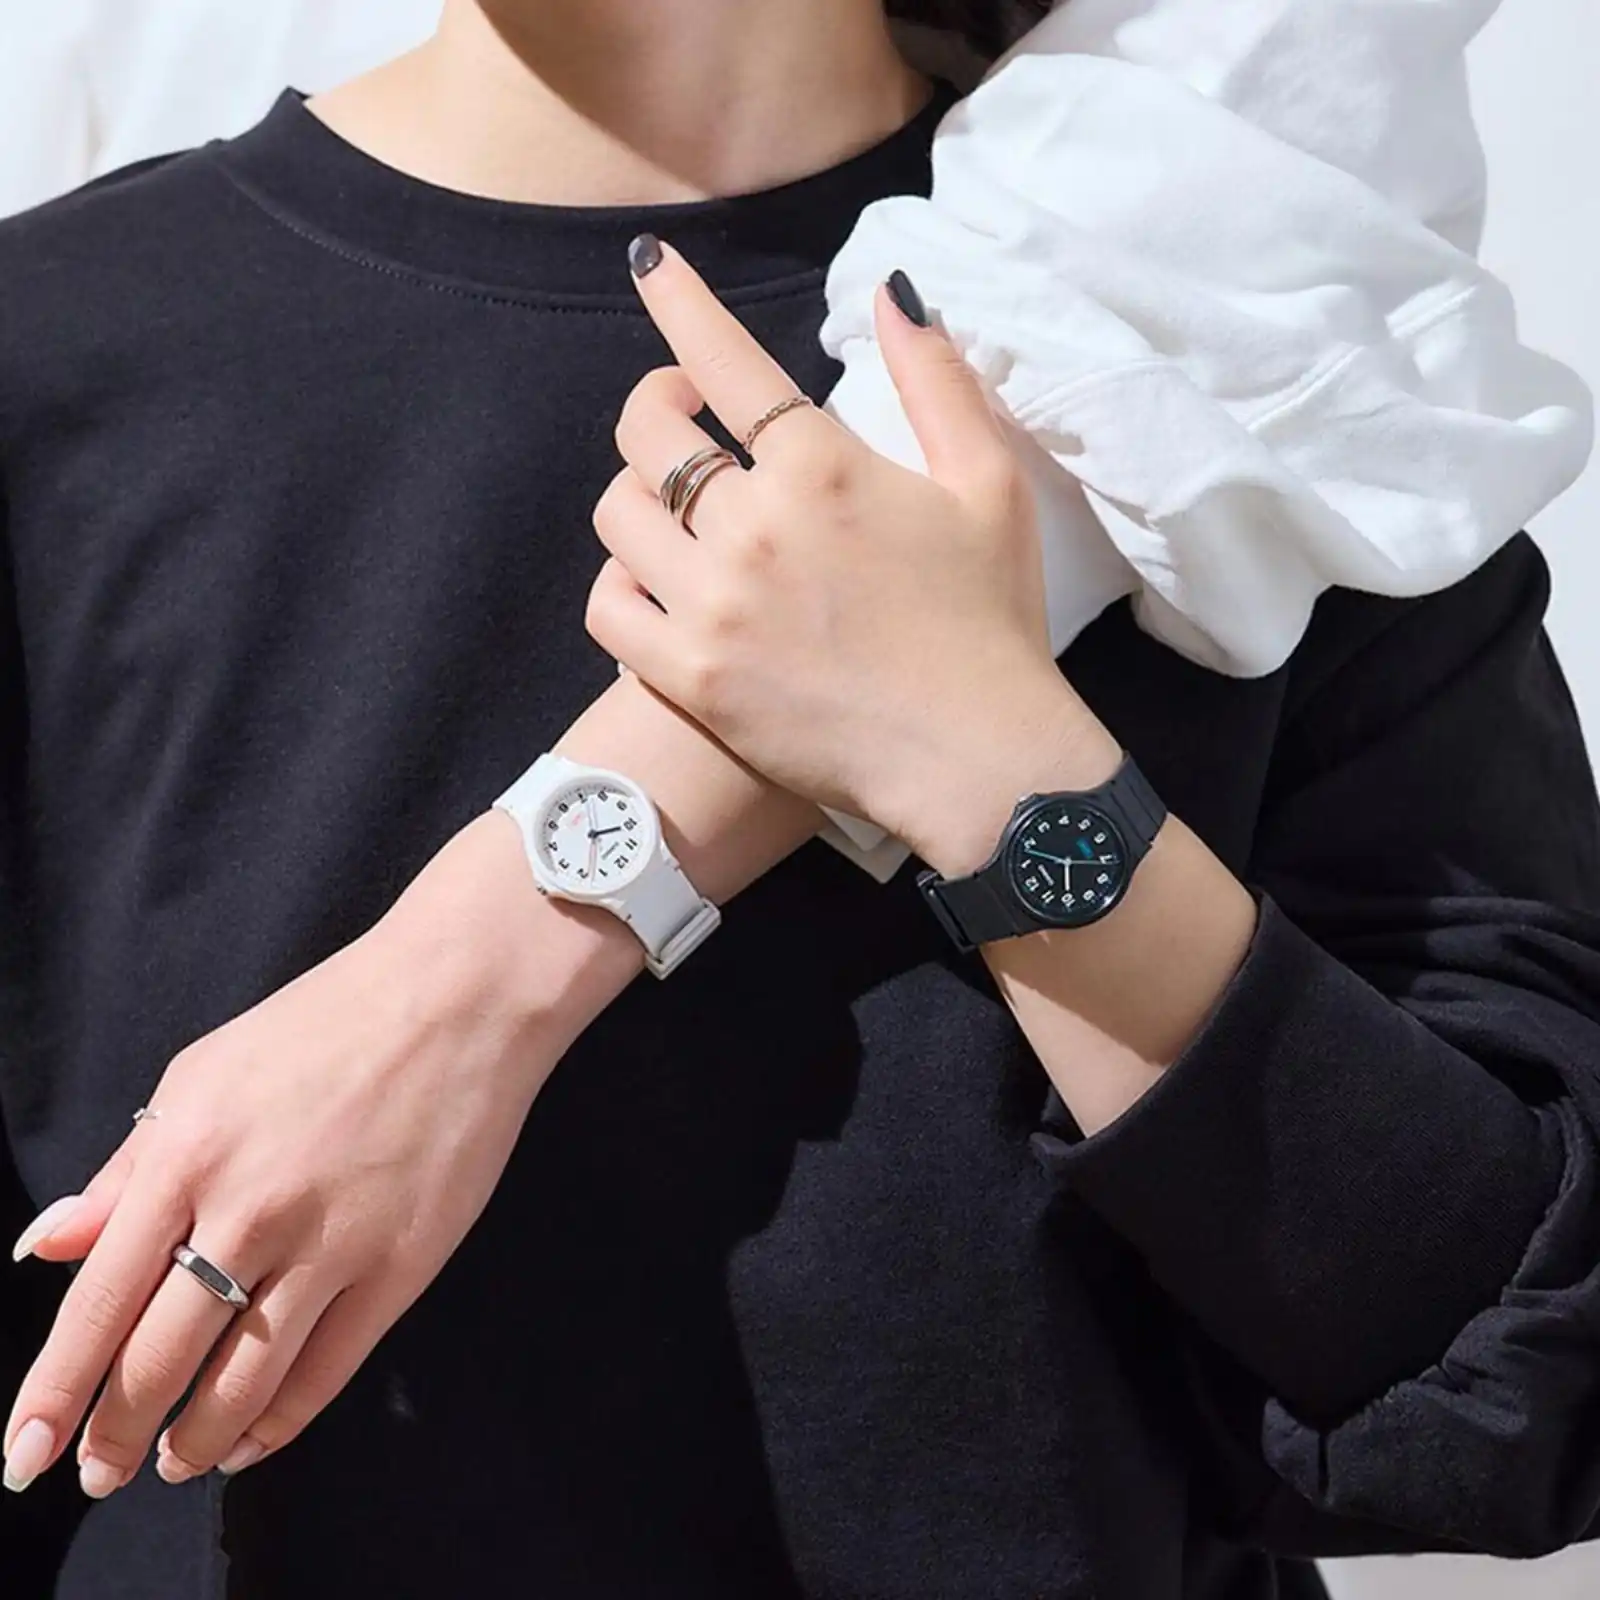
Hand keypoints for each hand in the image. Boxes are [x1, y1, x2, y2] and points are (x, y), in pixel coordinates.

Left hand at [2, 814, 629, 1497]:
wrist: (459, 996)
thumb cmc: (327, 1021)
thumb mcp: (204, 1072)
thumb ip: (127, 1166)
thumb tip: (47, 1243)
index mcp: (189, 1154)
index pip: (98, 1303)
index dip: (55, 1393)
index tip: (25, 1456)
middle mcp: (251, 1209)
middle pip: (161, 1361)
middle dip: (117, 1434)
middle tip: (100, 1469)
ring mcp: (332, 1242)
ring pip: (243, 1385)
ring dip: (195, 1445)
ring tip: (174, 1465)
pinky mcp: (402, 1264)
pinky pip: (327, 1371)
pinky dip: (280, 1424)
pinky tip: (251, 1441)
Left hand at [586, 240, 1112, 874]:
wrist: (978, 758)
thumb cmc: (991, 620)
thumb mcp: (989, 485)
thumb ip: (937, 380)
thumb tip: (896, 291)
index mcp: (822, 467)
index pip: (724, 359)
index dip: (678, 303)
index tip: (649, 266)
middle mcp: (752, 527)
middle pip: (648, 434)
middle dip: (658, 407)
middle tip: (685, 418)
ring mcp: (713, 606)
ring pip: (618, 516)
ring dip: (638, 497)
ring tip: (674, 507)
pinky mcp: (692, 679)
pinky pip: (607, 607)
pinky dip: (618, 583)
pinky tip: (653, 581)